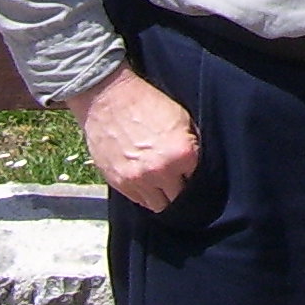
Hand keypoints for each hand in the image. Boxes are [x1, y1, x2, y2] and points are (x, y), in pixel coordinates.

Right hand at [64, 66, 199, 212]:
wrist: (108, 99)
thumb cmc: (145, 103)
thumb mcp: (181, 117)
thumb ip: (191, 144)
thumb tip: (196, 162)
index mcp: (183, 153)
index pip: (197, 179)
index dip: (192, 173)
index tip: (188, 169)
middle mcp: (162, 172)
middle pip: (179, 198)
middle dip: (180, 189)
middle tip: (176, 179)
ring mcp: (139, 180)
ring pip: (159, 205)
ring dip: (162, 196)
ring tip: (160, 182)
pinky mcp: (119, 183)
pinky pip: (138, 201)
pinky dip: (144, 194)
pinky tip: (144, 180)